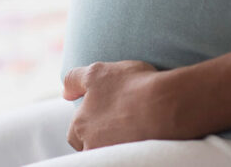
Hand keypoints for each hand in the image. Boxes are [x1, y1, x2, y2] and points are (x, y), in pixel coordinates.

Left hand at [62, 61, 191, 150]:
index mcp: (79, 128)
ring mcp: (112, 156)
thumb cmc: (132, 86)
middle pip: (90, 146)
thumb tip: (65, 92)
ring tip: (136, 128)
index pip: (76, 132)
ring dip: (117, 142)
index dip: (90, 122)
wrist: (165, 106)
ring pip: (109, 152)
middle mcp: (91, 147)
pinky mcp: (132, 162)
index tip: (107, 113)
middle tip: (122, 121)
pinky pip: (128, 158)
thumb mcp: (98, 72)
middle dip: (101, 136)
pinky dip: (134, 148)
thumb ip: (75, 79)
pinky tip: (145, 137)